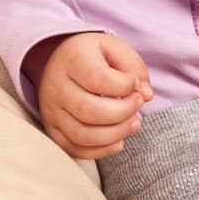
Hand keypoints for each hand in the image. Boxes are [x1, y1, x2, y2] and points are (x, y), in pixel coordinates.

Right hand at [24, 31, 153, 159]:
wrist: (58, 60)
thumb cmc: (92, 55)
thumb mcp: (115, 48)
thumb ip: (134, 68)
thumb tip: (146, 95)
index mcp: (72, 59)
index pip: (97, 79)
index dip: (124, 86)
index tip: (135, 84)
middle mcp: (56, 86)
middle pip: (89, 110)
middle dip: (123, 113)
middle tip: (138, 104)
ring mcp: (51, 110)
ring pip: (81, 135)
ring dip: (115, 135)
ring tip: (133, 124)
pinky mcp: (52, 128)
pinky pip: (73, 149)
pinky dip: (99, 151)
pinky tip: (118, 141)